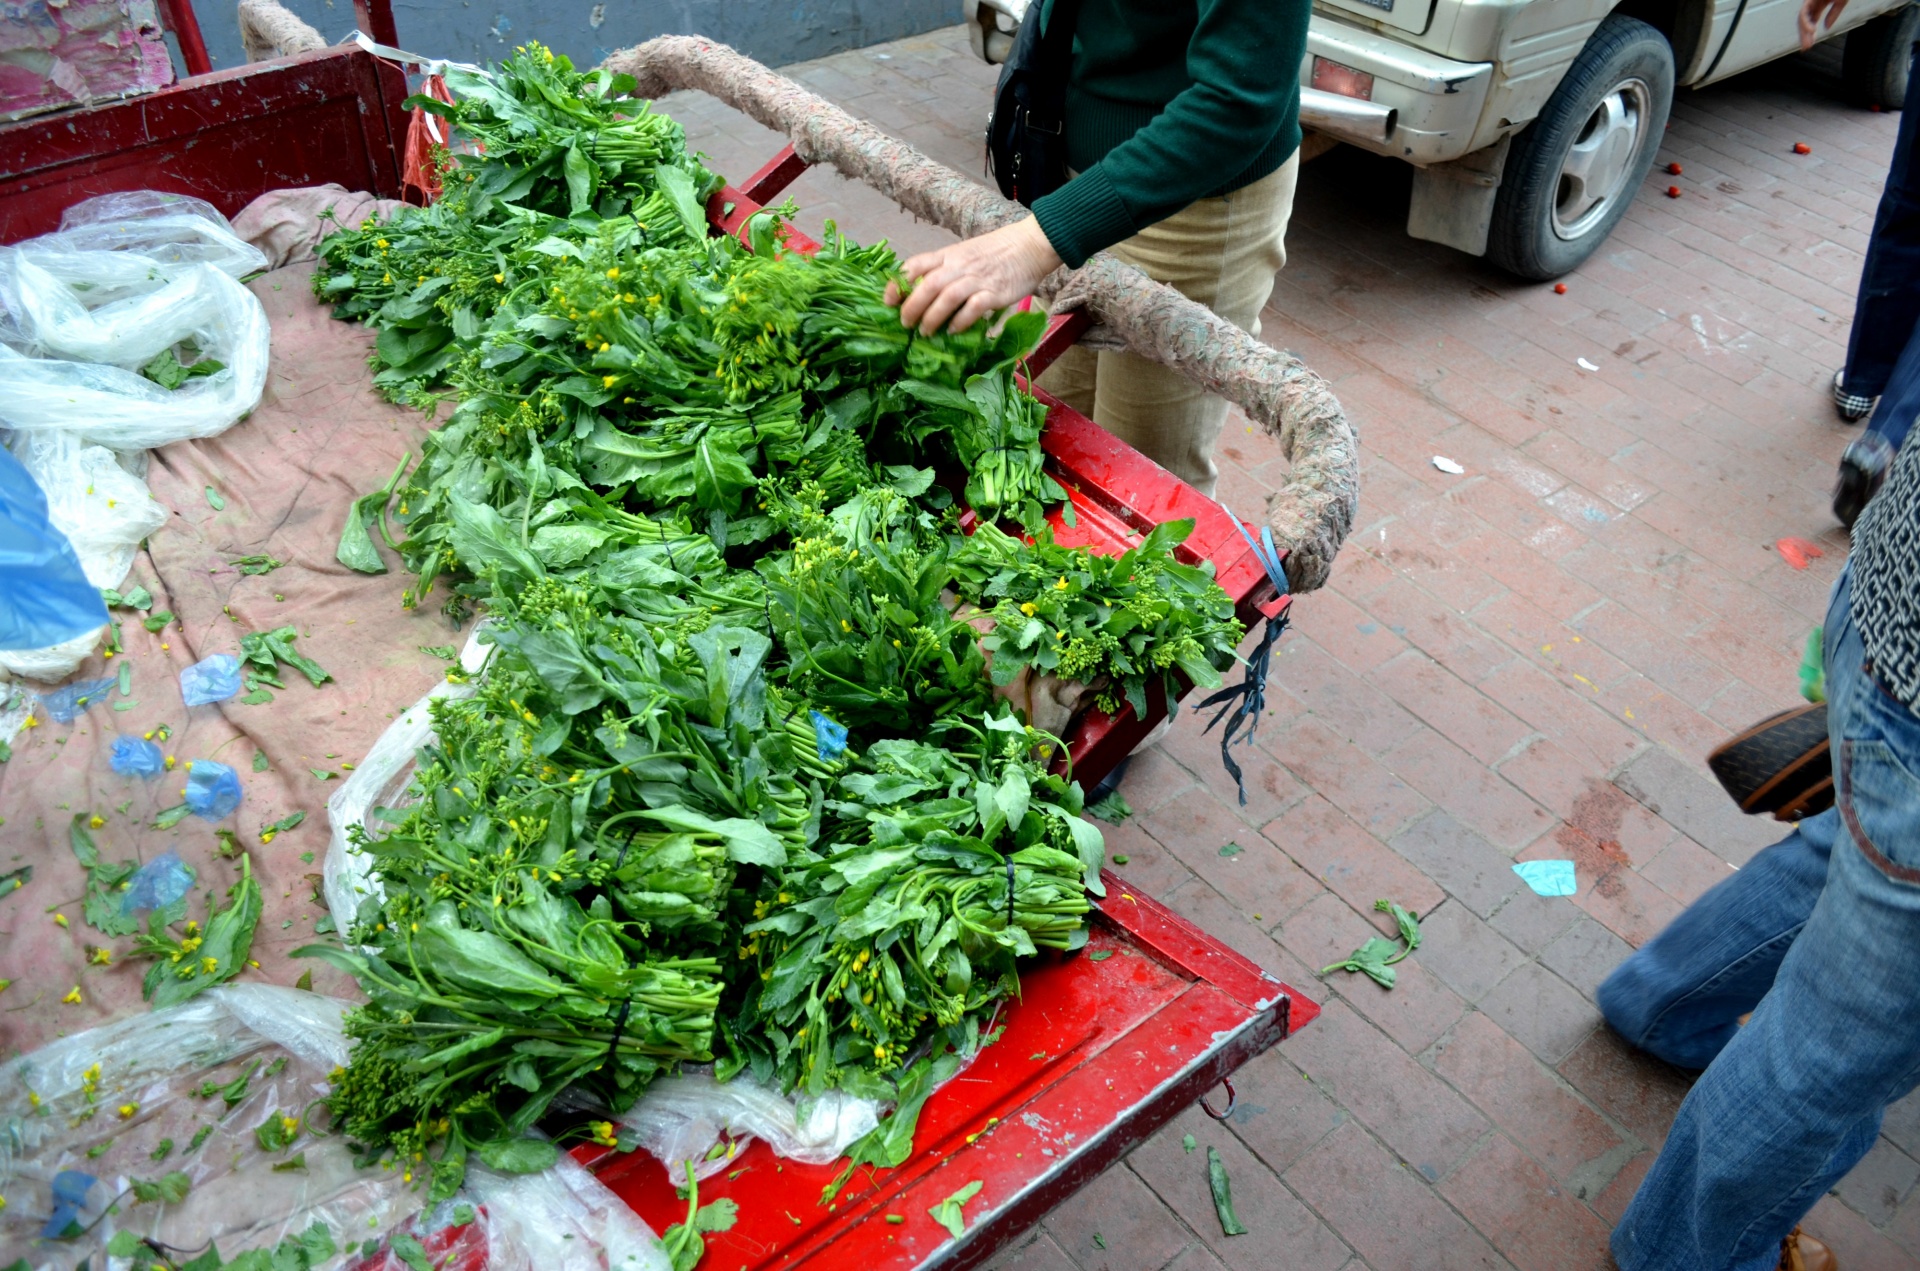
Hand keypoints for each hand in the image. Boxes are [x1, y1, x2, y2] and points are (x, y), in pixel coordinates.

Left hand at [884, 217, 1061, 335]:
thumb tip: (923, 296)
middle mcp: (959, 266)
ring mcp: (977, 279)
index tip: (889, 301)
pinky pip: (973, 308)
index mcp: (948, 255)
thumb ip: (945, 270)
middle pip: (927, 285)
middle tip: (905, 324)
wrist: (1029, 245)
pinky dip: (960, 321)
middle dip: (911, 307)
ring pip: (946, 297)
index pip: (915, 265)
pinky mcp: (995, 292)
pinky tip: (953, 330)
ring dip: (932, 317)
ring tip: (925, 332)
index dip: (897, 283)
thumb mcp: (964, 254)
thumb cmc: (995, 252)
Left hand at [1800, 0, 1848, 48]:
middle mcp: (1812, 3)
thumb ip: (1834, 15)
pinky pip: (1804, 12)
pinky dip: (1806, 22)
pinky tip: (1811, 30)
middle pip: (1804, 22)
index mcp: (1819, 4)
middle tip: (1805, 48)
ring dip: (1804, 32)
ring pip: (1802, 19)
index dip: (1809, 34)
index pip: (1811, 21)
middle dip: (1804, 36)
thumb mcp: (1841, 2)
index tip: (1809, 45)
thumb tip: (1826, 28)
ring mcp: (1810, 0)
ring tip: (1807, 43)